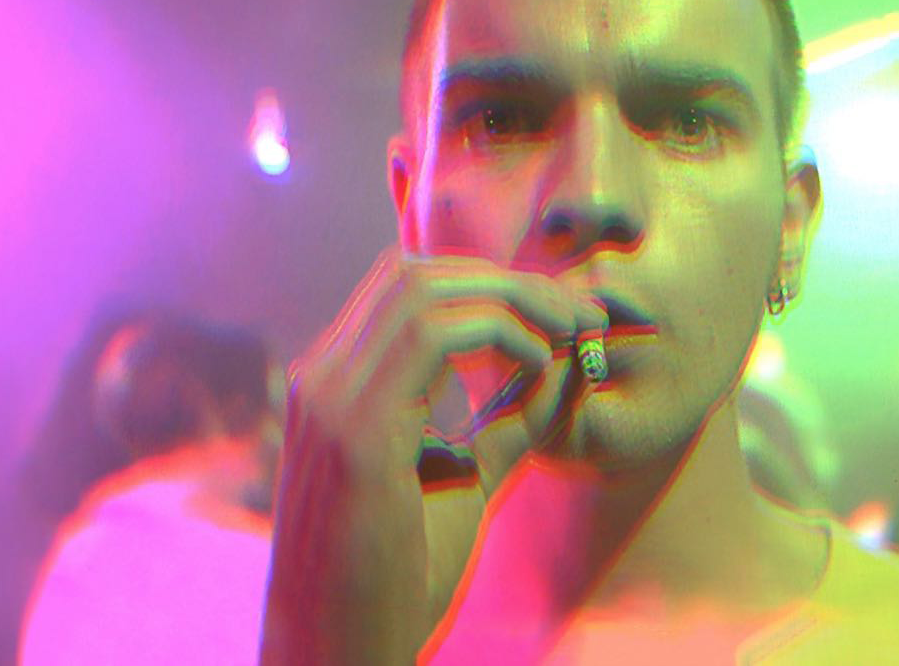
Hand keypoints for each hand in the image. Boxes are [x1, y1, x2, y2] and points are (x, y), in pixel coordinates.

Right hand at [260, 248, 606, 663]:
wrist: (337, 655)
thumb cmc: (394, 580)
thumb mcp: (463, 478)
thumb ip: (505, 420)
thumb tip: (561, 368)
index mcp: (336, 385)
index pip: (406, 290)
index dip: (489, 285)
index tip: (559, 316)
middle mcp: (321, 377)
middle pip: (416, 272)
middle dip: (509, 282)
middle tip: (577, 313)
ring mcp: (329, 398)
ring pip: (425, 288)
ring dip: (512, 297)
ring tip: (567, 331)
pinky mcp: (354, 430)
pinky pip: (435, 334)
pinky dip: (500, 332)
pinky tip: (538, 364)